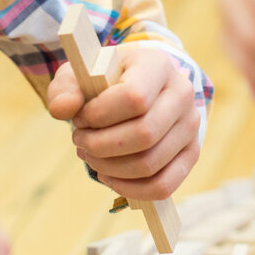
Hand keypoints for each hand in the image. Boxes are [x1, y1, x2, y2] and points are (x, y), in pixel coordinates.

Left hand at [46, 44, 200, 199]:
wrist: (136, 87)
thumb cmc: (105, 80)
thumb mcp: (80, 75)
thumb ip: (65, 89)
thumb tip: (63, 110)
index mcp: (157, 65)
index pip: (134, 98)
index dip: (100, 115)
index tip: (81, 117)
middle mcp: (183, 94)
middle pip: (144, 134)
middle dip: (100, 145)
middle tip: (80, 140)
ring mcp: (192, 126)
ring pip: (150, 163)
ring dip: (110, 167)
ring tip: (90, 155)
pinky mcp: (191, 154)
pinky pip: (164, 186)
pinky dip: (131, 189)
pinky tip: (108, 177)